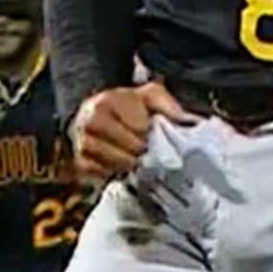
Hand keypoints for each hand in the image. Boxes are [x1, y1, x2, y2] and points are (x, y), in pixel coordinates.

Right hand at [71, 81, 197, 181]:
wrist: (94, 117)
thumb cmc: (126, 107)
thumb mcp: (149, 96)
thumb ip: (168, 105)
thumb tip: (192, 123)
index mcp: (107, 101)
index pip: (138, 125)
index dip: (148, 130)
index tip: (148, 129)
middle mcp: (90, 121)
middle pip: (131, 146)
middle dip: (143, 148)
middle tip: (145, 146)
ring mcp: (82, 144)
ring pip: (118, 163)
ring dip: (132, 162)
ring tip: (135, 156)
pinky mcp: (80, 163)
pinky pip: (103, 175)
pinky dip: (116, 172)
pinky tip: (120, 164)